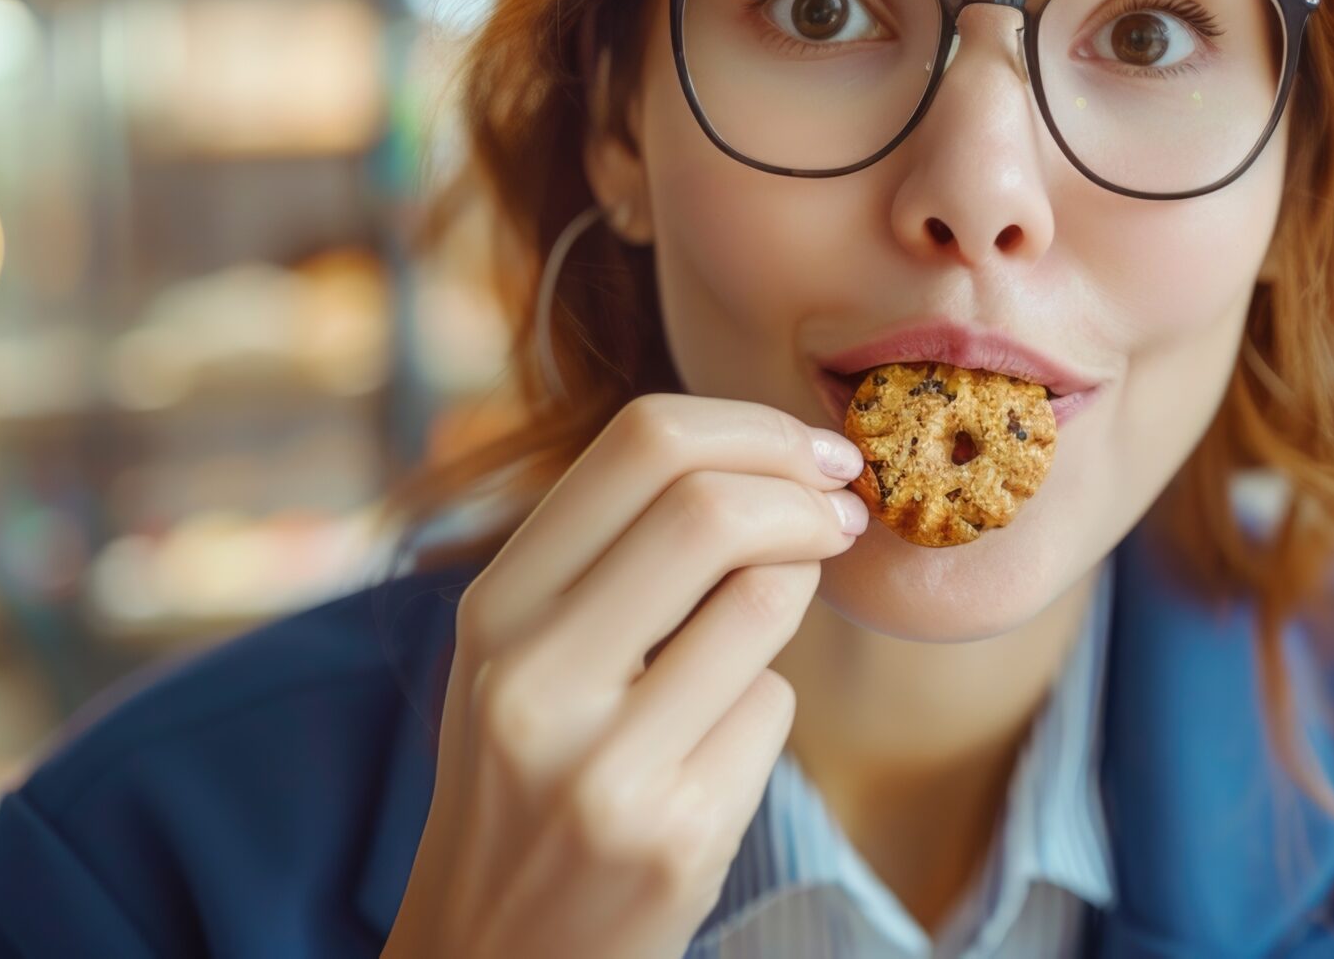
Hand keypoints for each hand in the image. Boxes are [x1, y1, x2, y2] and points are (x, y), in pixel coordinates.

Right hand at [381, 394, 869, 958]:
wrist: (494, 957)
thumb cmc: (529, 783)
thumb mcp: (520, 658)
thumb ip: (610, 556)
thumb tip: (769, 455)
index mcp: (493, 610)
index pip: (639, 444)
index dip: (755, 428)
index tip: (813, 452)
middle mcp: (534, 678)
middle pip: (711, 508)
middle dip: (805, 494)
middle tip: (840, 512)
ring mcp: (605, 763)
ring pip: (762, 603)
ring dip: (794, 595)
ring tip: (761, 629)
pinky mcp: (678, 834)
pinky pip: (774, 709)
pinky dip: (767, 707)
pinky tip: (715, 751)